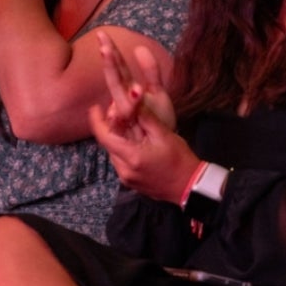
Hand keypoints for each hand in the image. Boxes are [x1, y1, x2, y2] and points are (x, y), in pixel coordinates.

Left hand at [88, 35, 192, 201]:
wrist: (190, 187)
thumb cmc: (180, 160)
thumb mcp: (164, 134)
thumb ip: (145, 117)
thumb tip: (133, 98)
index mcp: (131, 157)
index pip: (104, 137)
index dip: (97, 120)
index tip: (95, 107)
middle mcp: (124, 170)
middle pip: (108, 144)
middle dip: (111, 127)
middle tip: (118, 113)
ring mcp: (126, 178)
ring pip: (114, 152)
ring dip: (118, 139)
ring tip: (129, 126)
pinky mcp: (130, 182)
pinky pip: (120, 161)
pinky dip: (124, 149)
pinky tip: (136, 142)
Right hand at [96, 31, 175, 131]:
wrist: (165, 149)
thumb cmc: (158, 121)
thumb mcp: (158, 94)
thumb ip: (151, 71)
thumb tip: (140, 48)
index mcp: (129, 93)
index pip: (118, 70)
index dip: (111, 53)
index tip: (102, 35)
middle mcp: (124, 106)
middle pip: (115, 83)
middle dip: (111, 65)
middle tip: (105, 47)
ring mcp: (128, 123)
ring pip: (120, 106)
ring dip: (124, 93)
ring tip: (130, 81)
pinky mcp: (131, 136)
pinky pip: (124, 127)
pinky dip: (125, 117)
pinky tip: (124, 106)